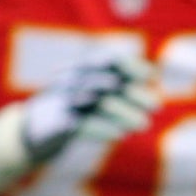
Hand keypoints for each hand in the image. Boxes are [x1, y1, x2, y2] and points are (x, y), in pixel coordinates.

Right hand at [19, 55, 159, 160]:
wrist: (36, 128)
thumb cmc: (75, 109)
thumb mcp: (97, 95)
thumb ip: (122, 88)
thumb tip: (153, 82)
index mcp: (83, 70)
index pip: (109, 60)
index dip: (130, 65)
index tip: (151, 75)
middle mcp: (74, 81)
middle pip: (106, 82)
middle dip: (134, 94)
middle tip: (158, 107)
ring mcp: (64, 101)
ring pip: (96, 104)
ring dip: (123, 114)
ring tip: (144, 126)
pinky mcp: (58, 123)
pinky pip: (81, 124)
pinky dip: (101, 128)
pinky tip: (120, 135)